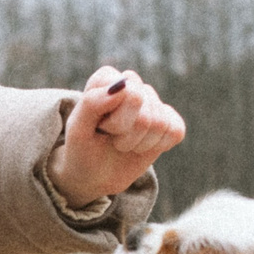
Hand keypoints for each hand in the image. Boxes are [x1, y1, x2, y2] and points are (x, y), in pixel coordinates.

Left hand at [46, 67, 186, 206]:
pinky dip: (158, 146)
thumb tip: (123, 85)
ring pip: (160, 123)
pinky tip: (141, 146)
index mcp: (106, 79)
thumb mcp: (77, 131)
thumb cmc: (82, 149)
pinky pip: (176, 130)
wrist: (94, 175)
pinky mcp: (169, 119)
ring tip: (122, 144)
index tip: (99, 128)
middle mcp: (131, 84)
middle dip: (126, 135)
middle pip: (145, 112)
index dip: (115, 122)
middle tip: (111, 138)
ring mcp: (151, 101)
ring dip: (139, 143)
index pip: (129, 93)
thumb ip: (92, 103)